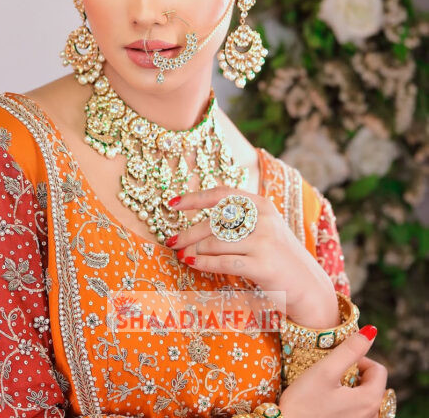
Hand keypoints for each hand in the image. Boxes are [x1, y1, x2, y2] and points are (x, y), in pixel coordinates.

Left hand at [167, 187, 338, 327]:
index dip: (194, 198)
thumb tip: (196, 220)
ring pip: (215, 242)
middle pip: (213, 221)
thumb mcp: (263, 228)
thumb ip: (238, 219)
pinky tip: (193, 263)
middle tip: (171, 242)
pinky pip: (223, 262)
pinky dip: (204, 262)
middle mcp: (262, 219)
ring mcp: (264, 242)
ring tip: (183, 255)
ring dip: (194, 250)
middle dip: (188, 232)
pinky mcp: (263, 265)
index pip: (221, 194)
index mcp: (260, 205)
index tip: (172, 204)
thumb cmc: (278, 256)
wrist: (308, 285)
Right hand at [278, 325, 389, 417]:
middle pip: (372, 383)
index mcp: (370, 400)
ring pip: (363, 396)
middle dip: (354, 373)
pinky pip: (356, 409)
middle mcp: (371, 415)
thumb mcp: (325, 370)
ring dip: (349, 387)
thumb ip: (349, 350)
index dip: (358, 359)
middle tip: (329, 373)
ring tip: (327, 387)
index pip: (378, 369)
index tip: (336, 361)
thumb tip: (371, 331)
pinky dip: (346, 400)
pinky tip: (327, 402)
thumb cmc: (303, 402)